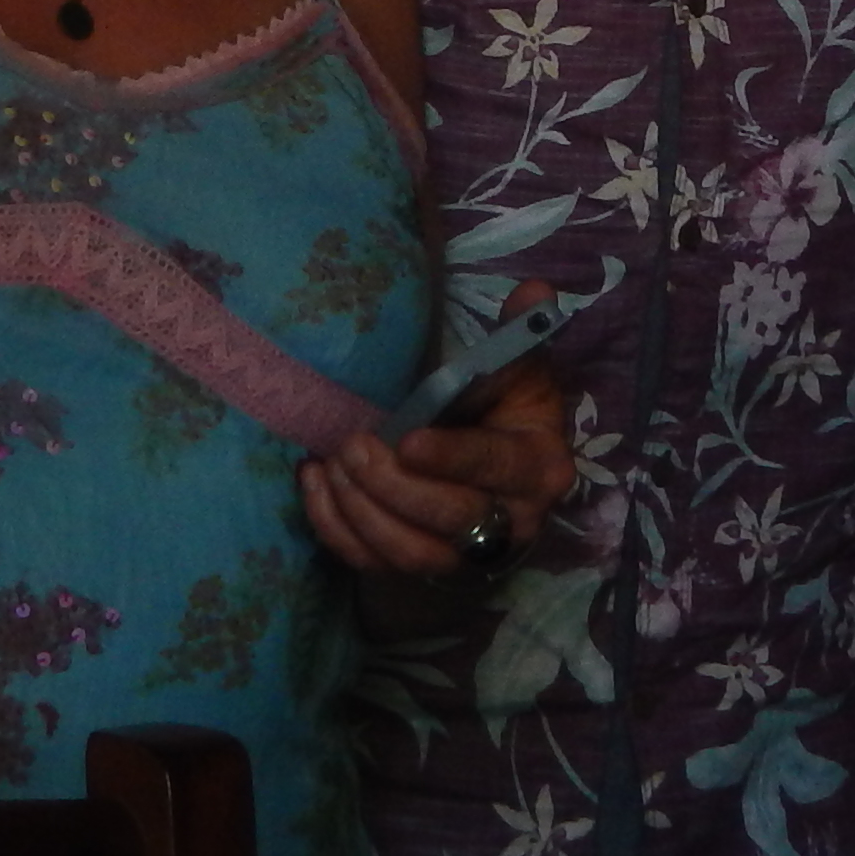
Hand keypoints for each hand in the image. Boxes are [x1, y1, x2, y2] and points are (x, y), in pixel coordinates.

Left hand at [298, 357, 578, 587]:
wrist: (494, 455)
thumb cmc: (504, 406)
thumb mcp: (519, 366)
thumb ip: (520, 332)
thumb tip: (532, 290)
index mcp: (539, 468)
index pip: (496, 468)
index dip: (453, 459)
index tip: (408, 441)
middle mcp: (511, 522)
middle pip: (452, 520)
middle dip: (396, 488)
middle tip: (354, 447)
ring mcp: (464, 554)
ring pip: (412, 553)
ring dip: (363, 512)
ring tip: (333, 464)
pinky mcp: (422, 565)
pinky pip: (375, 564)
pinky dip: (337, 528)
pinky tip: (315, 482)